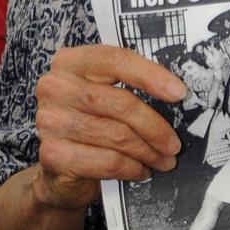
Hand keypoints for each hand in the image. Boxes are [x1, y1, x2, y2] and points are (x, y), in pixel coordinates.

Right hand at [34, 45, 185, 211]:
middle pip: (121, 102)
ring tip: (164, 160)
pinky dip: (131, 168)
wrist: (58, 170)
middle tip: (175, 144)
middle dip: (155, 127)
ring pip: (117, 135)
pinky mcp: (53, 154)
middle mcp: (55, 87)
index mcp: (70, 62)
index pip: (116, 59)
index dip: (151, 75)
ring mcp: (50, 121)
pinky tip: (141, 170)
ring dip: (148, 151)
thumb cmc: (92, 123)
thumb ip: (130, 85)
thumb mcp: (107, 95)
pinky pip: (107, 161)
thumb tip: (177, 92)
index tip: (180, 92)